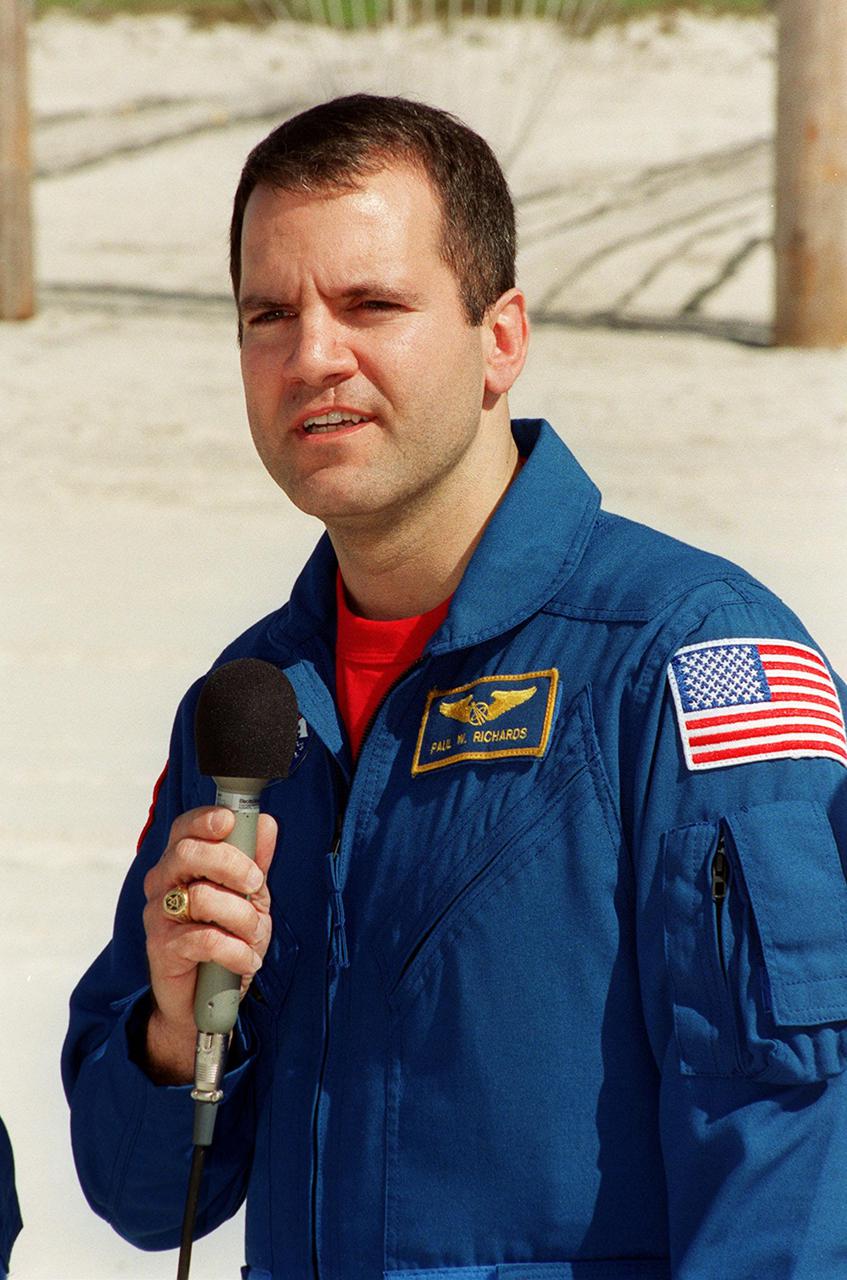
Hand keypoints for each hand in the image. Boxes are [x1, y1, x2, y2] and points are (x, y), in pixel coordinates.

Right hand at [141, 805, 277, 1082]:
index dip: (204, 819)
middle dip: (232, 864)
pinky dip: (236, 951)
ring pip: (202, 898)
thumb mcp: (248, 896)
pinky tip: (245, 959)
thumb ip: (255, 860)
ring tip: (252, 936)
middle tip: (256, 883)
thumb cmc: (224, 938)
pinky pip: (205, 940)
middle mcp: (163, 884)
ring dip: (242, 918)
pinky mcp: (162, 949)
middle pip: (187, 854)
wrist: (204, 998)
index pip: (184, 828)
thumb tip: (266, 823)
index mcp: (181, 863)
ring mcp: (158, 916)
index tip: (229, 822)